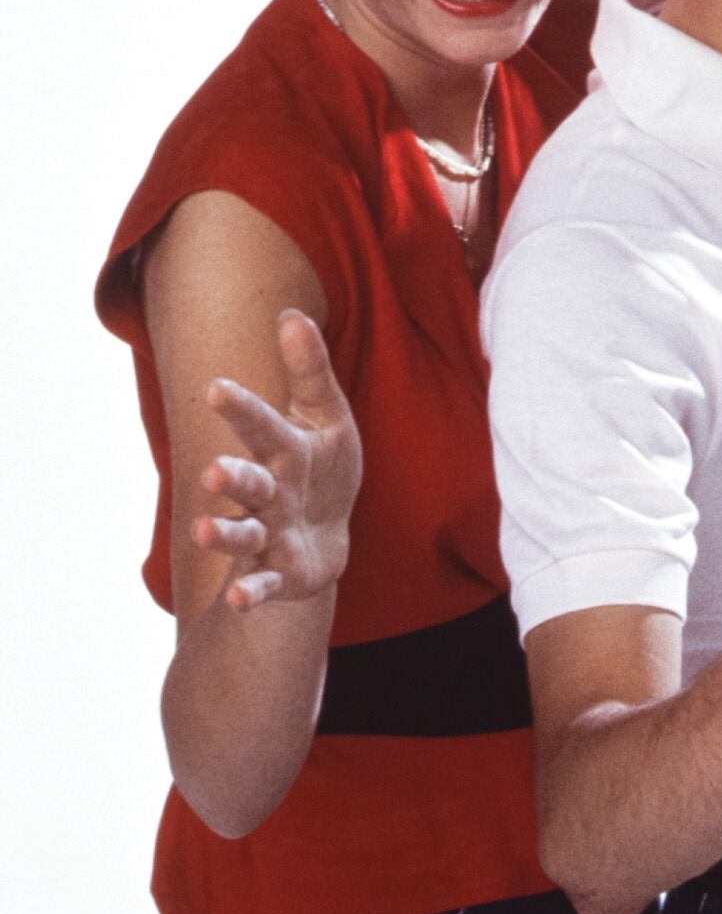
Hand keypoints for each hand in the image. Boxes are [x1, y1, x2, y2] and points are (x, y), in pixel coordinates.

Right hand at [194, 311, 362, 610]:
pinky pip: (261, 582)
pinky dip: (249, 591)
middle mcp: (269, 492)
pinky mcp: (278, 572)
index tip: (217, 387)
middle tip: (214, 472)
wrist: (327, 536)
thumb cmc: (322, 467)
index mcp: (284, 450)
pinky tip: (237, 600)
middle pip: (247, 483)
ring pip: (242, 533)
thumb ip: (309, 371)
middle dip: (231, 478)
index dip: (242, 409)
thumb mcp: (327, 417)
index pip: (262, 426)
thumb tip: (291, 313)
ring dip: (223, 534)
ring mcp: (269, 534)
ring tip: (202, 532)